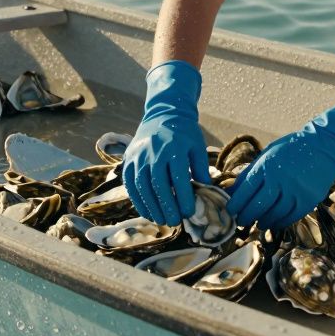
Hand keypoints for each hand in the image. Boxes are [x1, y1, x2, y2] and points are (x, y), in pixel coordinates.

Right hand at [122, 61, 211, 225]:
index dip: (183, 197)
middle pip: (158, 184)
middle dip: (167, 206)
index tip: (189, 212)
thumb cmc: (184, 132)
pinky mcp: (129, 160)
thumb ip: (201, 167)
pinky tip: (147, 212)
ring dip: (152, 206)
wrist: (163, 113)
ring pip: (142, 186)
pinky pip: (130, 184)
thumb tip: (206, 189)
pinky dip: (138, 200)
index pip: (179, 177)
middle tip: (175, 221)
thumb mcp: (197, 145)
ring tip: (162, 220)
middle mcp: (153, 152)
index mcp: (173, 148)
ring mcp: (139, 156)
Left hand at [226, 91, 334, 230]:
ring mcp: (296, 190)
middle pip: (258, 205)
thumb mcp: (267, 154)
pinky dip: (280, 222)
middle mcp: (280, 178)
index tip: (230, 211)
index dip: (235, 204)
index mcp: (267, 165)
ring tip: (258, 223)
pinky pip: (291, 217)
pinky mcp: (309, 199)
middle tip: (241, 221)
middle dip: (246, 216)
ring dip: (263, 222)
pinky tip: (274, 222)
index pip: (246, 190)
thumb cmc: (291, 149)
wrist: (324, 145)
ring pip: (274, 214)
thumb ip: (250, 173)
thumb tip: (232, 192)